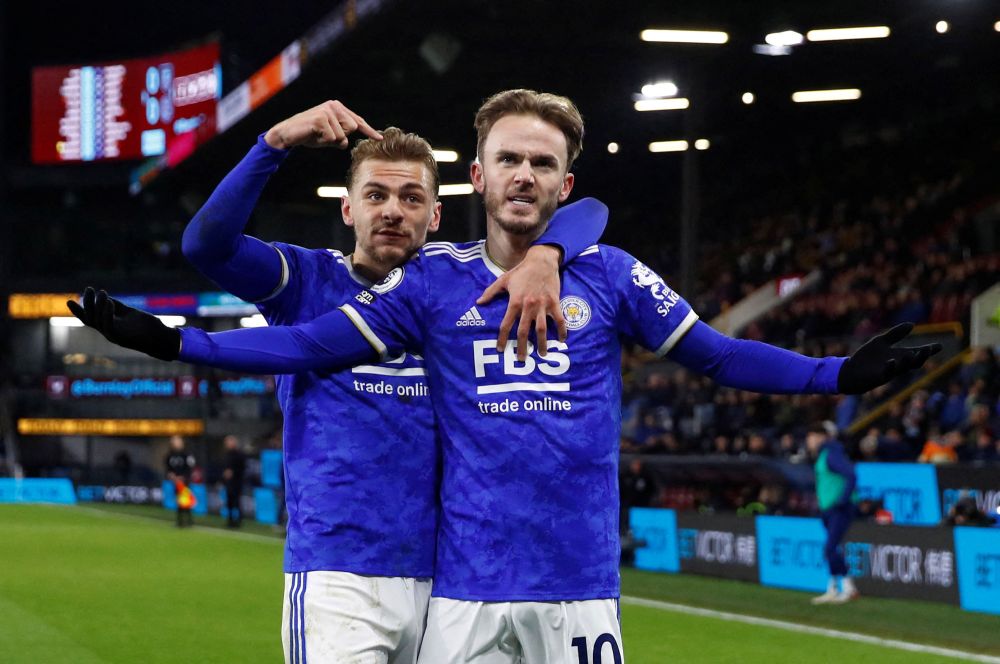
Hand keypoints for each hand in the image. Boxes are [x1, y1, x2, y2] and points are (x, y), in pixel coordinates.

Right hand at [67, 287, 180, 360]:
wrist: (163, 339)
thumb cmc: (148, 327)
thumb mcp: (130, 314)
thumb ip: (117, 307)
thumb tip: (105, 298)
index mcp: (110, 327)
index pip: (90, 319)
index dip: (78, 311)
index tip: (69, 301)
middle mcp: (109, 332)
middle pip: (90, 319)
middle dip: (87, 303)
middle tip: (89, 289)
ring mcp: (114, 336)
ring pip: (98, 321)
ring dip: (98, 305)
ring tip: (102, 292)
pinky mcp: (122, 338)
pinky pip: (109, 325)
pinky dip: (107, 313)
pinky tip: (109, 301)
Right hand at [263, 100, 381, 149]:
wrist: (288, 134)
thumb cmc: (309, 135)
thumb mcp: (328, 137)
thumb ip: (340, 137)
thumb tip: (346, 143)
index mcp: (337, 108)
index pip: (357, 121)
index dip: (369, 131)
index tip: (380, 138)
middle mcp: (334, 106)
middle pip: (352, 129)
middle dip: (340, 137)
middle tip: (324, 136)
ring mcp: (327, 111)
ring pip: (342, 135)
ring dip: (331, 141)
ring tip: (317, 135)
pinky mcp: (321, 118)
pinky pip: (332, 138)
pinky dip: (324, 141)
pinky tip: (313, 135)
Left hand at [477, 244, 564, 360]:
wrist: (541, 261)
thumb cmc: (521, 271)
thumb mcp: (503, 280)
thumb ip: (491, 292)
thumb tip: (479, 302)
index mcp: (515, 301)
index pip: (507, 324)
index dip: (503, 338)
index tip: (501, 349)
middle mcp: (528, 306)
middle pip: (524, 331)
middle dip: (522, 347)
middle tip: (521, 360)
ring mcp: (542, 305)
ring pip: (542, 329)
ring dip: (542, 343)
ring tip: (542, 354)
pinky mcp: (554, 302)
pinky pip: (559, 319)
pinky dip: (562, 330)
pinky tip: (562, 340)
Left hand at [837, 323, 940, 393]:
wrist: (850, 371)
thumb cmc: (866, 357)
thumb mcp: (881, 342)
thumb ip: (895, 334)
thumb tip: (912, 324)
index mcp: (899, 356)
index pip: (917, 353)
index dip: (928, 350)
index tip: (939, 345)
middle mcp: (897, 365)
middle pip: (914, 363)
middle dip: (922, 357)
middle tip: (928, 350)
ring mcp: (889, 372)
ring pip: (903, 369)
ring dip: (908, 362)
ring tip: (913, 354)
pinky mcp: (878, 378)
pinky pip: (887, 373)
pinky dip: (890, 367)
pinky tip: (891, 361)